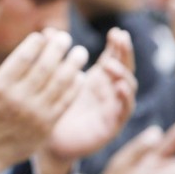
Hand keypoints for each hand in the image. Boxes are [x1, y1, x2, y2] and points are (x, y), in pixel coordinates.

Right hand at [0, 28, 87, 173]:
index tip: (41, 35)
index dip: (36, 43)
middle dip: (57, 48)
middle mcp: (18, 99)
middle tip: (64, 37)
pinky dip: (74, 87)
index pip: (24, 57)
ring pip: (60, 83)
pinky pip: (65, 102)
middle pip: (45, 66)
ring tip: (79, 52)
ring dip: (72, 64)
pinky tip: (78, 75)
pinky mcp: (46, 126)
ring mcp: (35, 114)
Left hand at [48, 27, 136, 159]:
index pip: (113, 57)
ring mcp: (112, 108)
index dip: (117, 45)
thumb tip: (47, 30)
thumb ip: (53, 56)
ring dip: (122, 74)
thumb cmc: (53, 109)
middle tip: (121, 38)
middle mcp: (108, 91)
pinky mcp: (112, 126)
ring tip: (111, 64)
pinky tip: (119, 87)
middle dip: (125, 53)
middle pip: (124, 68)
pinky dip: (124, 98)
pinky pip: (123, 111)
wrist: (50, 143)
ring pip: (127, 87)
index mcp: (97, 79)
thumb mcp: (54, 80)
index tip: (115, 32)